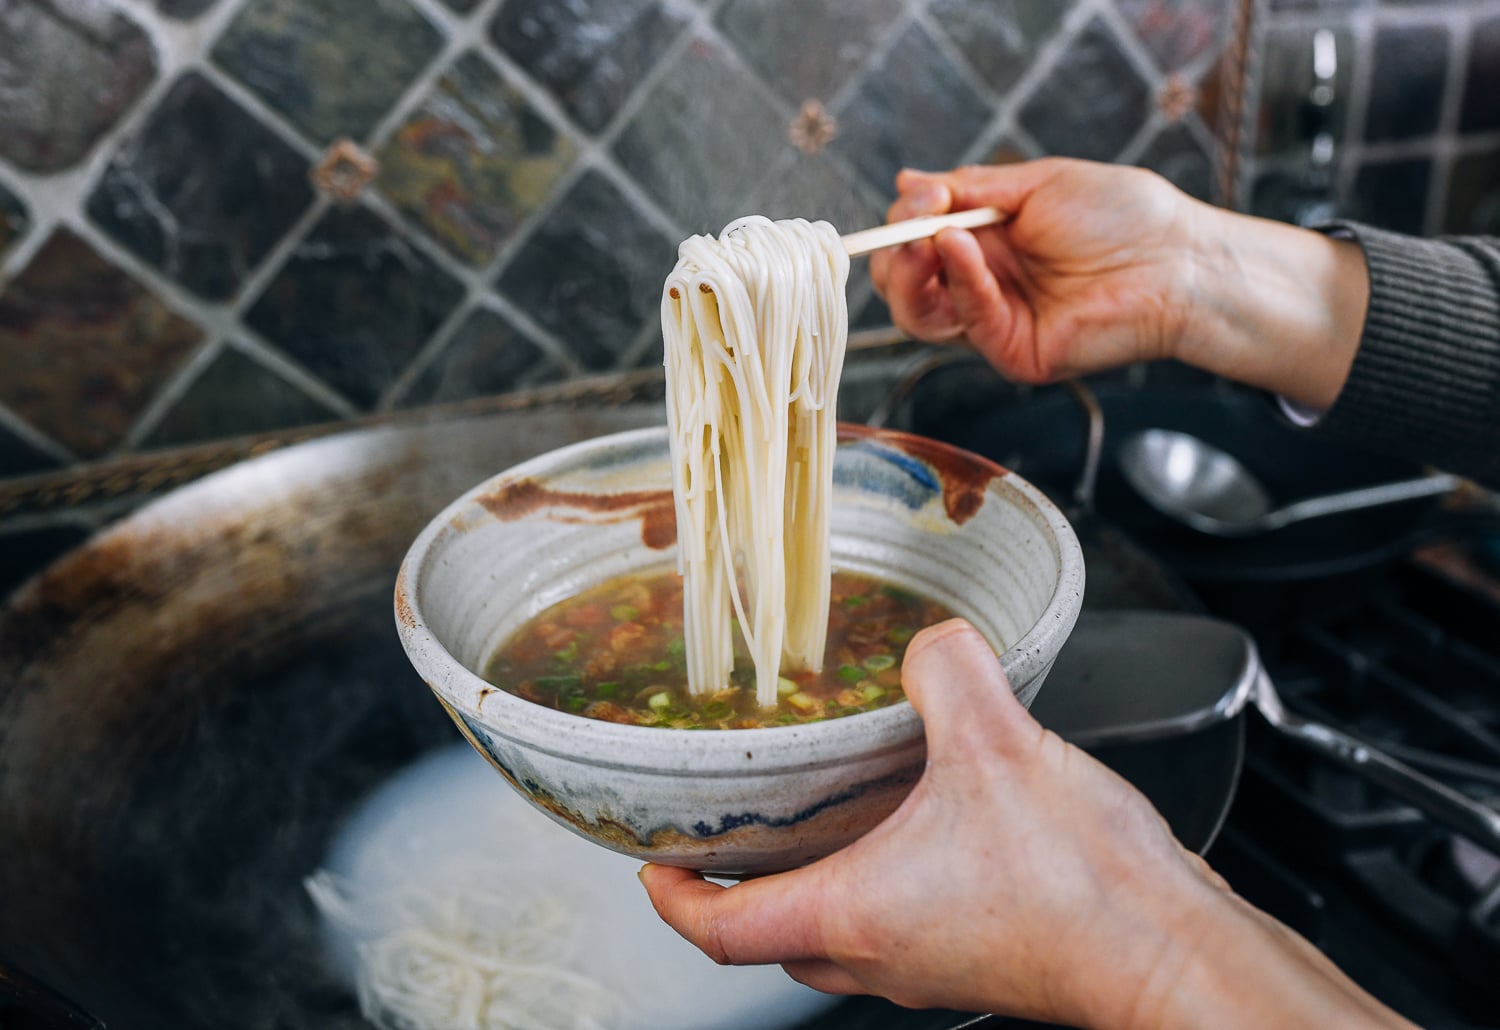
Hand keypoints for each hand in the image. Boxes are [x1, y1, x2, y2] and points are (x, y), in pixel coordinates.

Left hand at [639, 620, 1413, 1028]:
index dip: (670, 895)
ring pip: (837, 938)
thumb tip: (933, 642)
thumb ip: (948, 672)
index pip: (720, 930)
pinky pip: (901, 930)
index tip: (653, 860)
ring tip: (821, 817)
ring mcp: (932, 968)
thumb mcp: (998, 743)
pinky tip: (924, 824)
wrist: (1175, 953)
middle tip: (732, 833)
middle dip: (737, 890)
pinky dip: (882, 885)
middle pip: (771, 939)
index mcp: (855, 912)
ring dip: (813, 885)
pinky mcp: (981, 962)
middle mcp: (883, 956)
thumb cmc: (1085, 888)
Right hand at [868, 159, 1368, 409]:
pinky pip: (967, 320)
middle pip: (906, 284)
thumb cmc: (1125, 216)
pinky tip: (962, 248)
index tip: (919, 195)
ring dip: (911, 273)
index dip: (906, 220)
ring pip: (918, 314)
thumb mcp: (1037, 183)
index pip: (917, 241)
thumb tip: (907, 182)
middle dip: (895, 253)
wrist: (1177, 260)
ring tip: (925, 238)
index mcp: (987, 242)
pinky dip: (960, 281)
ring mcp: (995, 321)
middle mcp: (984, 284)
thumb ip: (969, 187)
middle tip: (910, 225)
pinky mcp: (1011, 351)